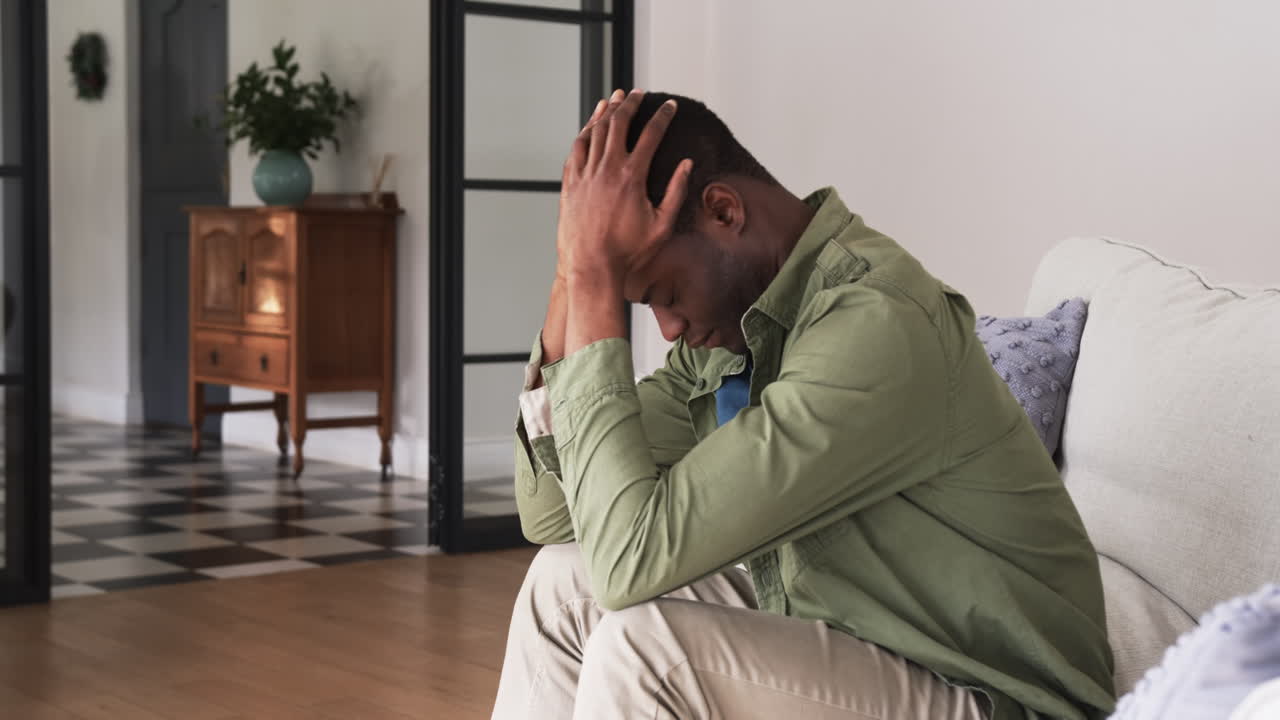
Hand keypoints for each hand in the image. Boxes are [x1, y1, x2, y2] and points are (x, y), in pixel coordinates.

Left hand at [557, 88, 692, 284]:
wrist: (591, 267)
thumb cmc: (628, 252)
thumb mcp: (662, 225)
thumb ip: (676, 191)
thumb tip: (687, 165)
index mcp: (632, 177)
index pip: (651, 134)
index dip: (662, 116)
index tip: (669, 106)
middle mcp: (606, 169)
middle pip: (619, 123)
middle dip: (630, 103)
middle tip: (638, 93)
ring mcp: (585, 174)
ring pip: (595, 131)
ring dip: (606, 111)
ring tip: (614, 98)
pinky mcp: (571, 183)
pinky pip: (577, 149)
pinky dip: (586, 131)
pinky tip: (591, 125)